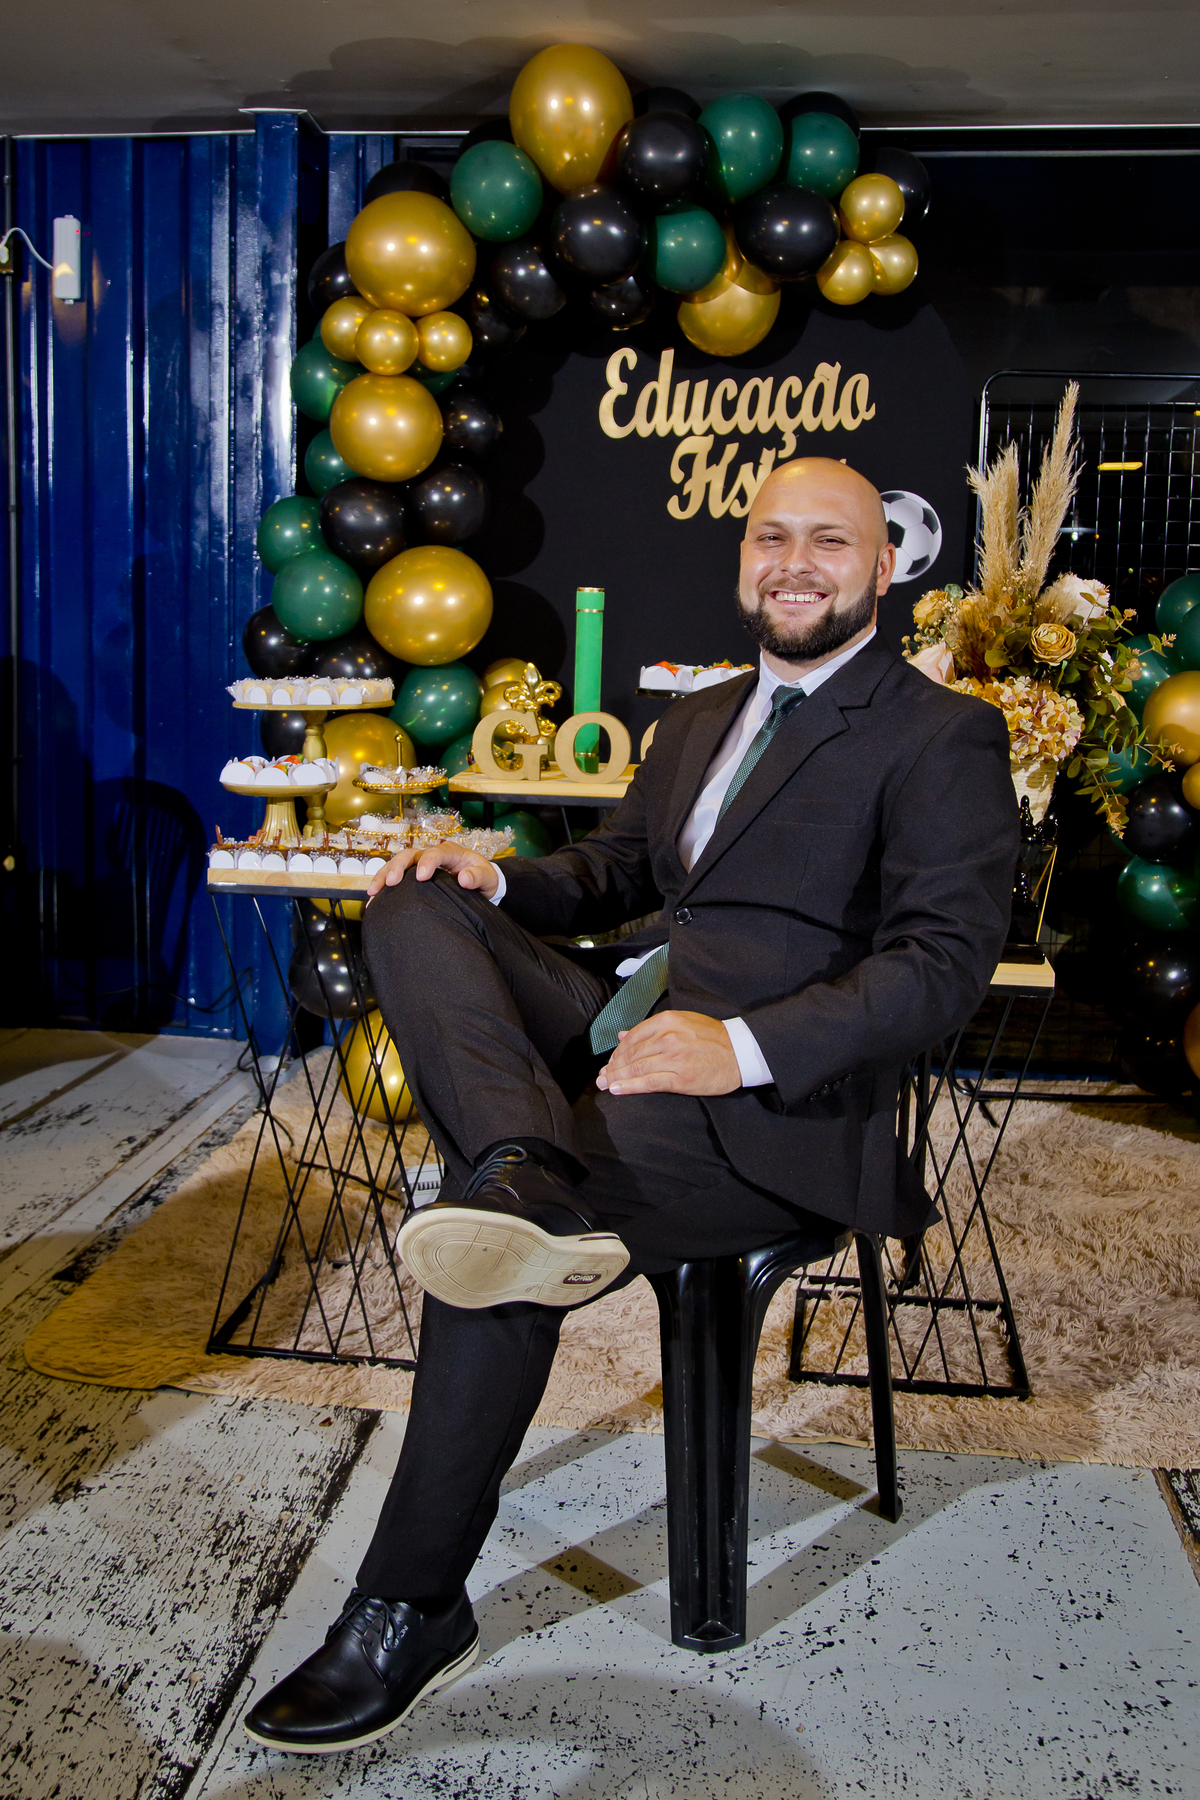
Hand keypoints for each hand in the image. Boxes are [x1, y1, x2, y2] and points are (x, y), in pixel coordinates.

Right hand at [365, 840, 499, 902]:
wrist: (481, 882)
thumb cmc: (485, 878)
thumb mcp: (488, 877)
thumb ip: (478, 876)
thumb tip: (463, 878)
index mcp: (451, 852)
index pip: (436, 852)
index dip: (427, 862)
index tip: (421, 877)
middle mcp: (433, 855)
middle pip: (410, 854)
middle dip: (397, 867)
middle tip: (391, 883)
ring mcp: (421, 864)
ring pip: (398, 864)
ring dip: (384, 875)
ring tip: (374, 892)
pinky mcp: (414, 876)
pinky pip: (397, 877)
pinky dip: (385, 886)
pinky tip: (375, 898)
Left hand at [596, 1011, 740, 1097]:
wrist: (741, 1052)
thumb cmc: (712, 1037)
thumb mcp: (683, 1023)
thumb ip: (651, 1029)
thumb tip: (622, 1035)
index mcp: (668, 1022)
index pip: (633, 1037)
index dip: (618, 1051)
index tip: (611, 1061)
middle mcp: (668, 1038)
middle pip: (632, 1054)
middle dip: (613, 1066)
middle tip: (601, 1077)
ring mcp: (674, 1058)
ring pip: (637, 1068)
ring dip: (617, 1077)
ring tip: (605, 1084)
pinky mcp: (681, 1078)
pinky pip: (649, 1082)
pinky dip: (631, 1086)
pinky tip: (618, 1089)